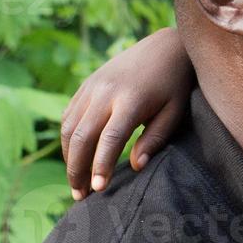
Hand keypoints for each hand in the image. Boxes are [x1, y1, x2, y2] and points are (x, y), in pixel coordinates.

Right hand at [61, 26, 194, 198]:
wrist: (164, 47)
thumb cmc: (175, 84)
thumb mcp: (174, 111)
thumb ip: (155, 138)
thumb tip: (135, 167)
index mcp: (130, 100)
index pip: (110, 139)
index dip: (100, 165)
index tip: (98, 189)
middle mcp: (105, 92)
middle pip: (82, 136)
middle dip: (77, 169)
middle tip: (80, 196)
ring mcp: (92, 87)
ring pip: (69, 127)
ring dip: (69, 157)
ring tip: (76, 183)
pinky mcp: (86, 85)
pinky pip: (68, 115)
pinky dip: (67, 139)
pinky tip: (74, 157)